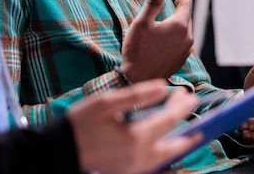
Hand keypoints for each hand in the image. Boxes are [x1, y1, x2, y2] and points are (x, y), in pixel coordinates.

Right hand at [68, 79, 201, 173]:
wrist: (61, 150)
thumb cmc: (80, 123)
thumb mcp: (106, 102)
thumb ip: (137, 95)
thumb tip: (163, 87)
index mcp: (135, 137)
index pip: (169, 119)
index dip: (181, 105)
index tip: (188, 93)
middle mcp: (139, 156)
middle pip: (175, 142)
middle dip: (187, 124)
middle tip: (191, 108)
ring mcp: (135, 168)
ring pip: (168, 157)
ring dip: (180, 142)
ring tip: (190, 131)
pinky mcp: (128, 172)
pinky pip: (156, 166)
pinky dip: (167, 155)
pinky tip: (167, 148)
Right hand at [121, 0, 193, 82]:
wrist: (138, 78)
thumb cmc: (137, 49)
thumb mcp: (142, 22)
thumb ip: (153, 2)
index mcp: (179, 26)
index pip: (187, 7)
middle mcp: (186, 38)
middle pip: (188, 19)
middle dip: (184, 9)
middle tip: (180, 1)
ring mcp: (185, 51)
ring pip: (186, 32)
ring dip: (182, 23)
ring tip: (175, 18)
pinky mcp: (180, 61)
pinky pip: (183, 43)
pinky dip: (179, 36)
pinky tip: (171, 38)